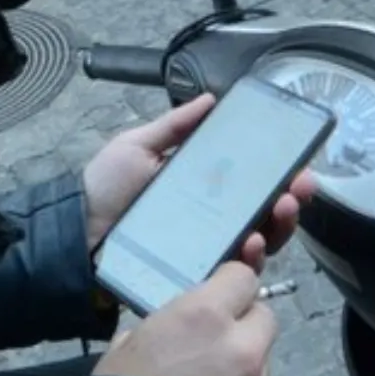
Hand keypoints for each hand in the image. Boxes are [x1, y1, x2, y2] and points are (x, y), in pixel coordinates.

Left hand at [83, 93, 310, 267]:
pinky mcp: (194, 276)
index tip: (299, 165)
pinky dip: (248, 261)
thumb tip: (211, 99)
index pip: (253, 185)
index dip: (280, 176)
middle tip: (298, 188)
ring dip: (278, 228)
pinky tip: (252, 243)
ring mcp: (206, 251)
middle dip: (290, 201)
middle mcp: (212, 222)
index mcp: (204, 190)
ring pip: (257, 245)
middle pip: (265, 215)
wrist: (74, 232)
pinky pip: (230, 273)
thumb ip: (174, 127)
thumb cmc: (105, 188)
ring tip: (281, 210)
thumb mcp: (138, 146)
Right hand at [94, 262, 275, 375]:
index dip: (231, 282)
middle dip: (244, 320)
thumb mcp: (128, 345)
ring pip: (262, 359)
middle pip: (264, 315)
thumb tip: (173, 335)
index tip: (218, 291)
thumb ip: (164, 328)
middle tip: (215, 335)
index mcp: (205, 315)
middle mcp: (241, 345)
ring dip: (242, 360)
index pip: (243, 276)